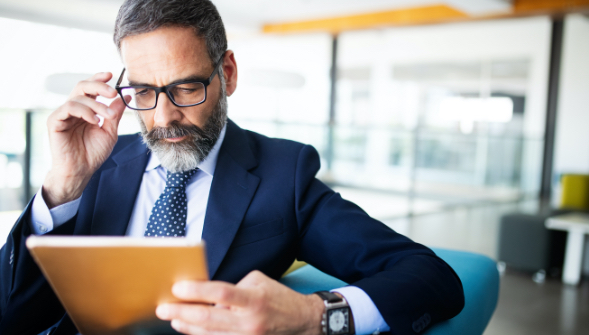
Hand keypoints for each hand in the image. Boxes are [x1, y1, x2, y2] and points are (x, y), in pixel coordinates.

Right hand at [42, 72, 129, 207]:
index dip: (99, 79)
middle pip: (82, 86)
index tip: (112, 75)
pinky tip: (94, 121)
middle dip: (99, 86)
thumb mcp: (110, 131)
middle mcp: (73, 108)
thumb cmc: (93, 152)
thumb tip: (126, 97)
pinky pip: (67, 108)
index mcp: (86, 109)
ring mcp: (63, 114)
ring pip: (77, 97)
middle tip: (113, 93)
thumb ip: (115, 114)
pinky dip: (83, 111)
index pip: (90, 88)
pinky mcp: (54, 121)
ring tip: (106, 117)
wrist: (81, 170)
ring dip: (96, 104)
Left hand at [156, 270, 324, 334]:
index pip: (221, 294)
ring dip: (188, 328)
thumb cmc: (278, 298)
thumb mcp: (259, 282)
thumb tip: (209, 296)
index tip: (178, 288)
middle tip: (163, 309)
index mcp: (254, 300)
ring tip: (175, 319)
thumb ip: (234, 287)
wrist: (303, 322)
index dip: (197, 291)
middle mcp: (250, 322)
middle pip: (209, 320)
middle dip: (182, 313)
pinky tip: (191, 331)